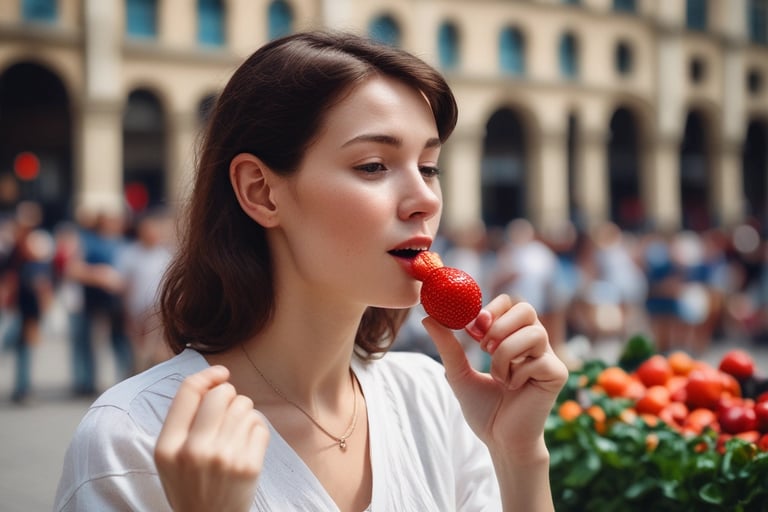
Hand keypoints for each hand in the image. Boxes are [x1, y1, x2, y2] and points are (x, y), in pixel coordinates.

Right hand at [154, 365, 269, 511]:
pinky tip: (247, 441)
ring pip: (244, 406)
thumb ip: (182, 420)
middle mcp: (194, 451)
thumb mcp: (169, 456)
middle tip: (228, 409)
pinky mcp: (248, 466)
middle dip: (229, 394)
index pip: (189, 391)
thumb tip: (216, 379)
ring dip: (244, 411)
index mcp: (167, 447)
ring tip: (237, 427)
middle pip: (220, 393)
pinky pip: (260, 425)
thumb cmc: (190, 483)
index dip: (208, 375)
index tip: (221, 374)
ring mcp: (223, 458)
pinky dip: (256, 427)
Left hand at [422, 294, 567, 459]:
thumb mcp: (459, 373)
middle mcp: (534, 344)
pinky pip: (538, 360)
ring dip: (505, 353)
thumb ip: (447, 346)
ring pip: (533, 333)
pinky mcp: (557, 374)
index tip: (474, 327)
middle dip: (499, 326)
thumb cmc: (484, 409)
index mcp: (515, 337)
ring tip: (498, 374)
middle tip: (484, 348)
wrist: (500, 441)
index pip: (511, 303)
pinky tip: (513, 388)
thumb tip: (427, 319)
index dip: (493, 308)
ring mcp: (548, 358)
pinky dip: (516, 373)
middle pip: (526, 309)